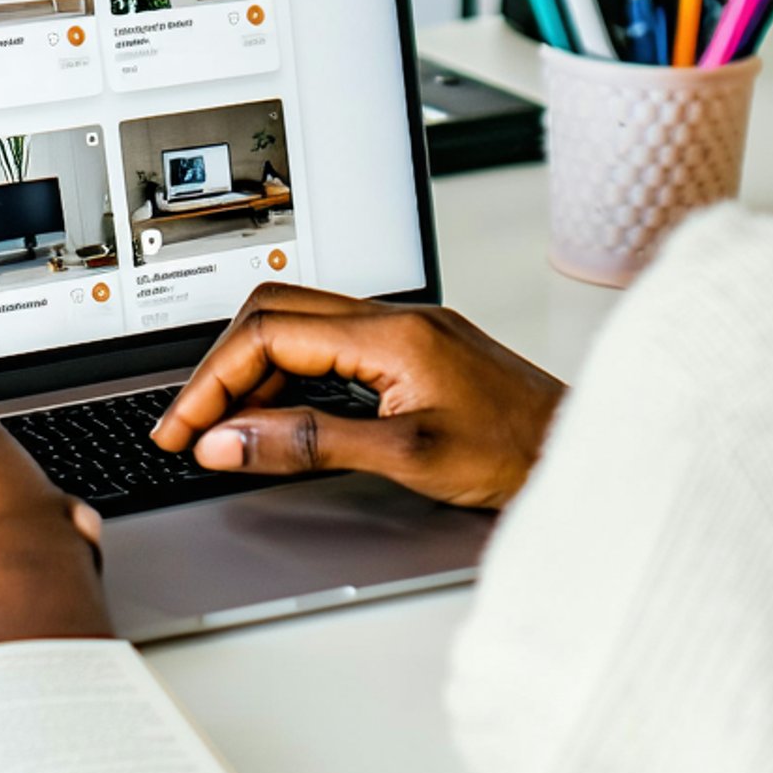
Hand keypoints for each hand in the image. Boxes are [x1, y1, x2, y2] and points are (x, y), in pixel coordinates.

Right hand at [152, 284, 564, 509]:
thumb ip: (308, 444)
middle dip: (219, 369)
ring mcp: (403, 332)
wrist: (589, 456)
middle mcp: (393, 318)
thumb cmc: (521, 455)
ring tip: (226, 432)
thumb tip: (230, 441)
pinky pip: (327, 347)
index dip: (212, 381)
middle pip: (272, 315)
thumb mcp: (405, 458)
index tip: (183, 428)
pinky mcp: (412, 352)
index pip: (268, 334)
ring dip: (251, 373)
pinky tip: (280, 420)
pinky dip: (288, 380)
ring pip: (297, 328)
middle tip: (190, 426)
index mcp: (390, 332)